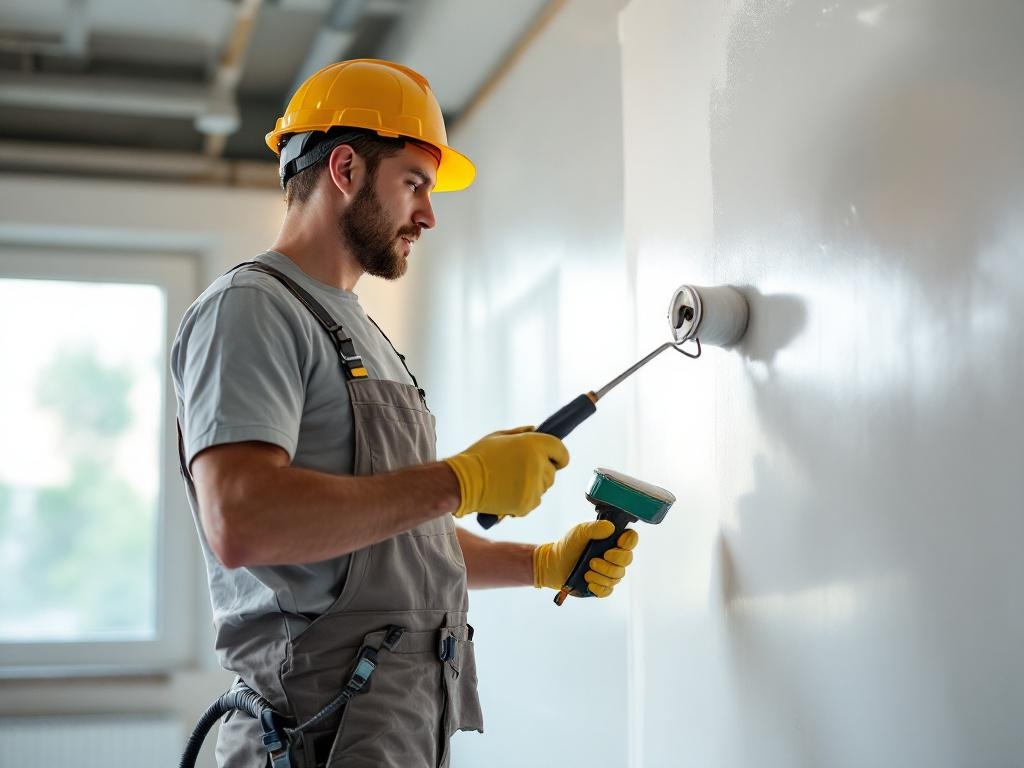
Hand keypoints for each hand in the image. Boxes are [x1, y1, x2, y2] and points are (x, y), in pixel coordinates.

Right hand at [444, 426, 568, 518]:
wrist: (462, 482)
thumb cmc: (478, 456)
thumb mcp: (499, 436)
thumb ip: (522, 433)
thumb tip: (536, 430)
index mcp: (533, 445)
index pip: (561, 451)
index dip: (558, 456)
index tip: (553, 459)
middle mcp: (538, 464)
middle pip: (552, 472)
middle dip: (541, 471)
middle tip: (521, 471)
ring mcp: (533, 486)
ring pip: (543, 488)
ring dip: (533, 486)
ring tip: (510, 482)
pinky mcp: (527, 504)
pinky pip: (534, 502)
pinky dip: (525, 499)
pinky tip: (508, 493)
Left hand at [533, 520, 638, 596]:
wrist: (555, 565)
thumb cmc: (569, 546)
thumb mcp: (579, 532)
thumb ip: (594, 528)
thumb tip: (610, 528)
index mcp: (612, 541)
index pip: (631, 539)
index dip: (629, 541)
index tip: (617, 542)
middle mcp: (615, 557)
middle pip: (627, 560)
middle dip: (610, 562)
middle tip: (593, 561)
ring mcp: (610, 573)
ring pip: (617, 577)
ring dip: (600, 574)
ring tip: (586, 571)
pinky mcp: (603, 587)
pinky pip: (608, 590)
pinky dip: (598, 586)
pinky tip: (588, 582)